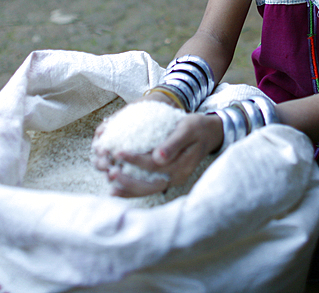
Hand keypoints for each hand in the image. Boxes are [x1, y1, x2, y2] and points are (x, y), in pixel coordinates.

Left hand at [92, 112, 222, 197]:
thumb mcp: (187, 129)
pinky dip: (132, 189)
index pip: (154, 166)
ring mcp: (171, 180)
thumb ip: (174, 144)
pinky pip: (148, 187)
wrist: (208, 134)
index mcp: (182, 166)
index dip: (135, 160)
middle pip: (149, 185)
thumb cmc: (196, 128)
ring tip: (110, 184)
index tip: (117, 152)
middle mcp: (176, 177)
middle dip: (128, 181)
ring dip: (128, 189)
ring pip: (147, 190)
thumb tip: (159, 158)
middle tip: (110, 172)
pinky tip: (117, 188)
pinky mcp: (166, 179)